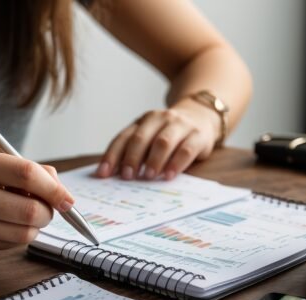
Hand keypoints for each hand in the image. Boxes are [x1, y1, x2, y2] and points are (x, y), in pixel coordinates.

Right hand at [0, 145, 73, 253]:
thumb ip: (20, 168)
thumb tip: (58, 186)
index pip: (27, 175)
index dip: (55, 189)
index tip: (68, 199)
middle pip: (28, 210)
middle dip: (48, 212)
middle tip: (48, 209)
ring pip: (21, 234)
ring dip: (34, 227)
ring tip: (26, 216)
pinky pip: (5, 245)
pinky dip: (15, 236)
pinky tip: (4, 224)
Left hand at [95, 99, 219, 180]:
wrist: (201, 116)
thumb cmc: (169, 135)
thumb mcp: (151, 138)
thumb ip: (135, 152)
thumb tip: (114, 175)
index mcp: (143, 121)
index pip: (123, 137)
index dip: (112, 156)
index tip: (104, 174)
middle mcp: (159, 119)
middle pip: (141, 138)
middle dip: (131, 158)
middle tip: (127, 176)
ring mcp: (180, 125)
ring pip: (163, 142)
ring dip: (153, 160)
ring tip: (147, 176)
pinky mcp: (198, 135)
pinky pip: (186, 150)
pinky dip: (176, 163)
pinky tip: (168, 175)